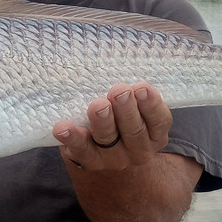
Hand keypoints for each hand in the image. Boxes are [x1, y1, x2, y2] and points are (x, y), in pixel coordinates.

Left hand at [52, 82, 172, 170]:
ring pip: (108, 141)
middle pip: (134, 131)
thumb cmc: (121, 114)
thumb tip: (118, 60)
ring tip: (98, 106)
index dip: (152, 105)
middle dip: (126, 110)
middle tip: (119, 92)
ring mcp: (114, 158)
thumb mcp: (134, 104)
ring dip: (103, 122)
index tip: (141, 88)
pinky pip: (81, 150)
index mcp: (154, 134)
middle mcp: (138, 150)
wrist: (101, 146)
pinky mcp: (89, 161)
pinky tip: (62, 128)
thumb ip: (132, 90)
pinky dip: (71, 138)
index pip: (159, 121)